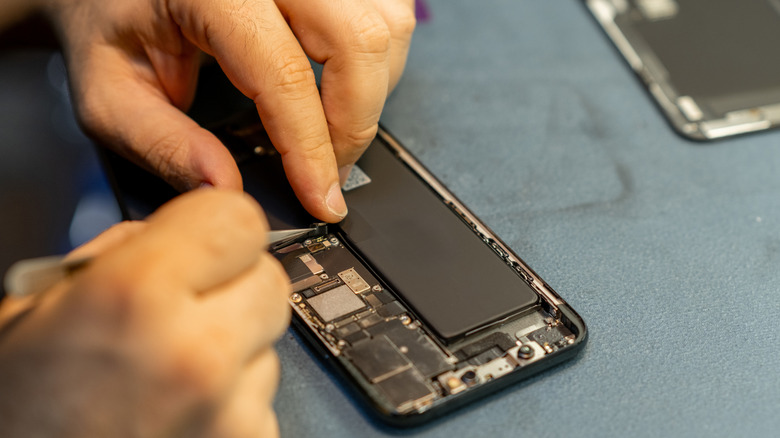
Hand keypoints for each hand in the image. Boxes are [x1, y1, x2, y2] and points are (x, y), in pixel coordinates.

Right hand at [0, 189, 290, 437]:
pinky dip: (234, 394)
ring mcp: (228, 409)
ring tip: (174, 366)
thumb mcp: (36, 307)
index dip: (219, 223)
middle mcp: (194, 354)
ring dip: (234, 342)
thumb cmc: (17, 411)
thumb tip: (176, 231)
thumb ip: (119, 251)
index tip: (204, 236)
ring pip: (270, 339)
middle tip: (189, 303)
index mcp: (134, 298)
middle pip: (269, 278)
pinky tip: (184, 403)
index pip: (238, 219)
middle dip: (234, 282)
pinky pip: (262, 393)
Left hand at [42, 0, 415, 222]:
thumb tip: (226, 190)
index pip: (283, 73)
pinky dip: (378, 62)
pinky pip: (386, 15)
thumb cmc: (111, 26)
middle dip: (355, 122)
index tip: (322, 199)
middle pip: (355, 40)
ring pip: (383, 26)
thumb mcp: (111, 96)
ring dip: (372, 90)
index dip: (310, 147)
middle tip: (331, 172)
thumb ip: (163, 145)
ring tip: (334, 132)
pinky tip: (344, 88)